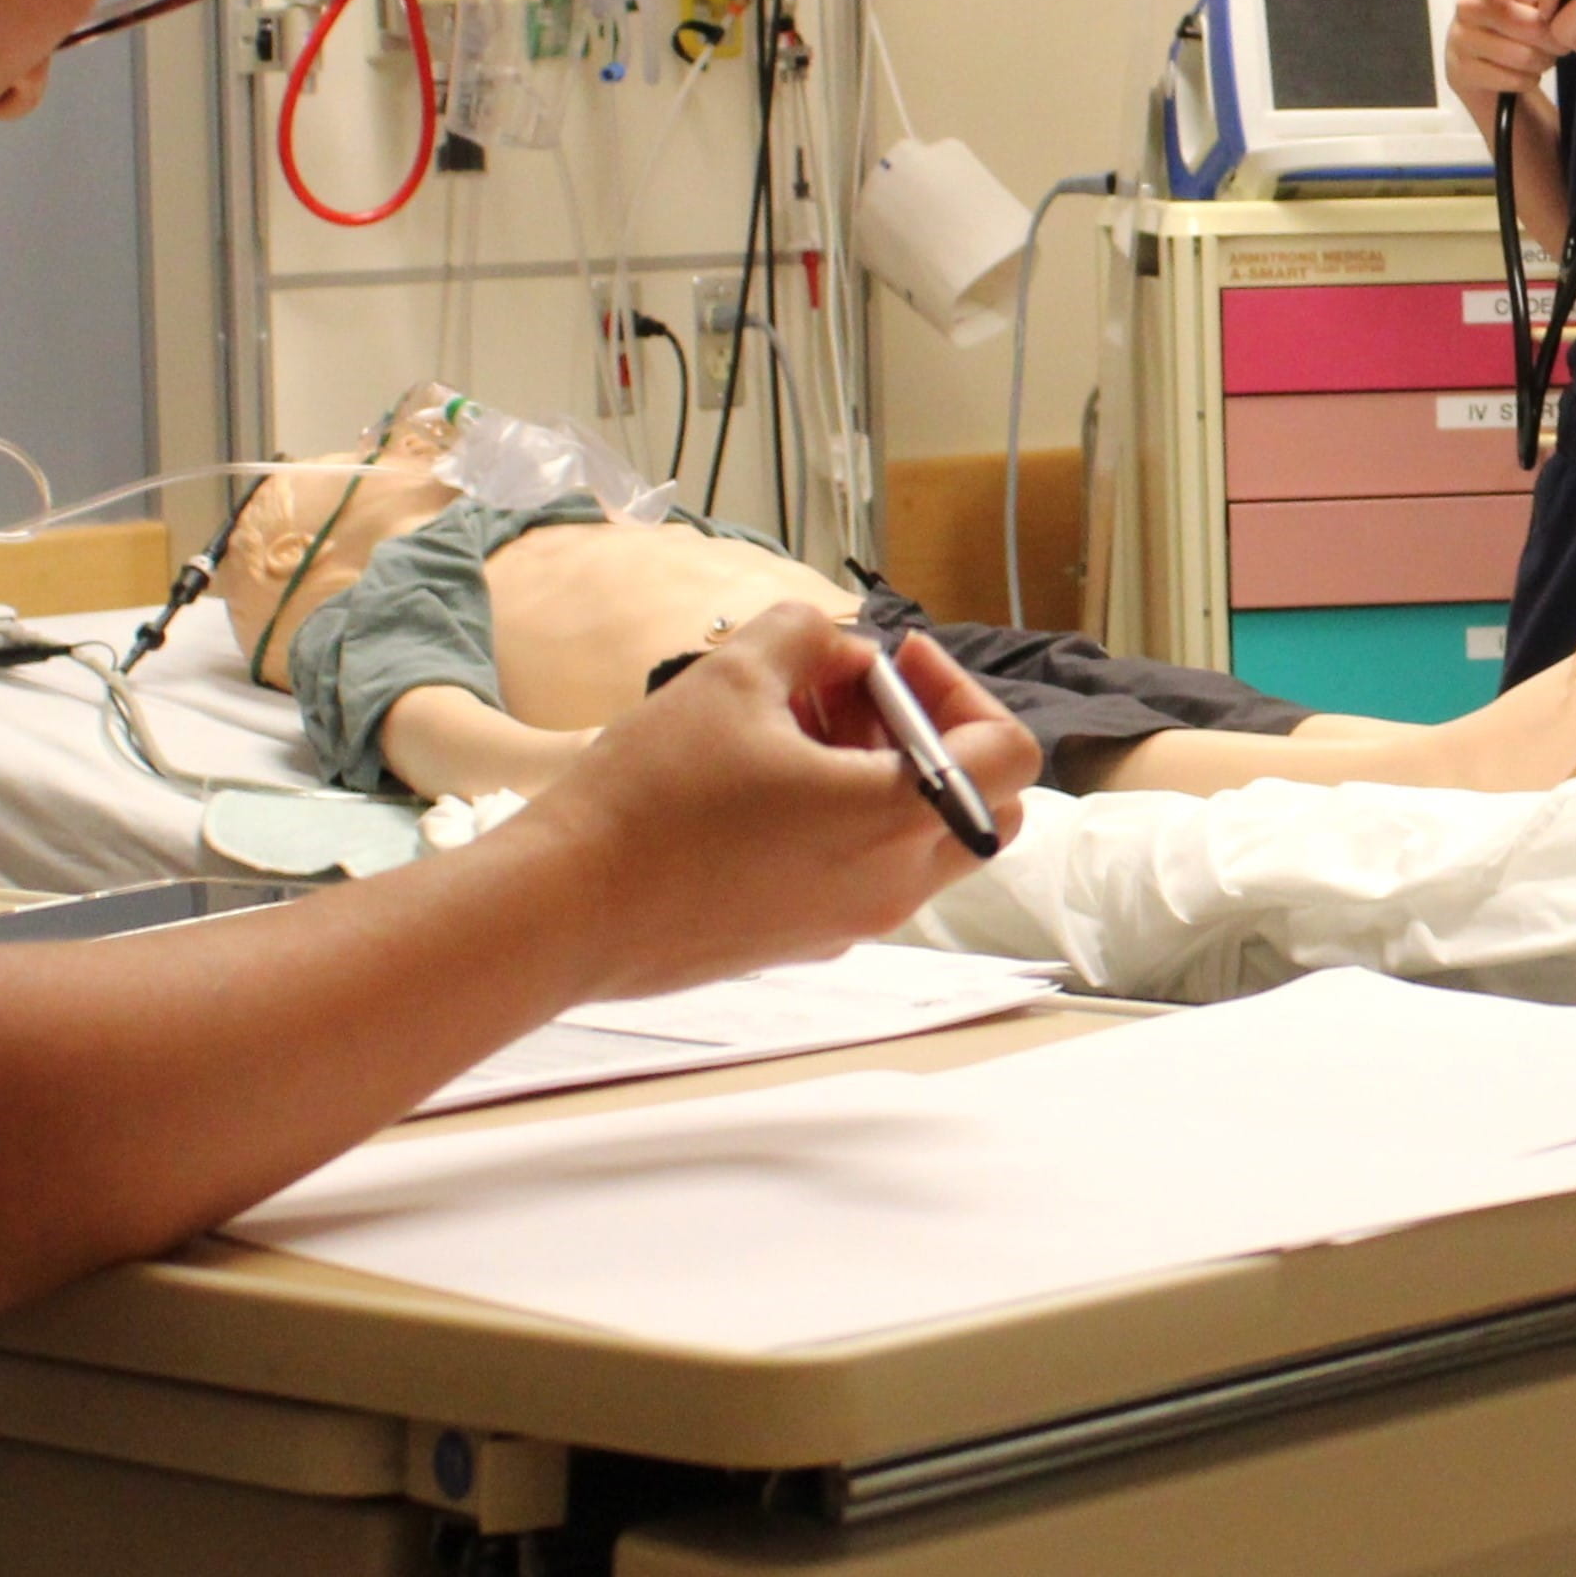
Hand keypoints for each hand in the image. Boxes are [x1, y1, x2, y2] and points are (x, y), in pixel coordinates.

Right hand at [521, 612, 1038, 997]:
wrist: (566, 908)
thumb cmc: (650, 795)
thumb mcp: (733, 673)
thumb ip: (811, 635)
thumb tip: (845, 650)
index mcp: (897, 818)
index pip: (1009, 754)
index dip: (962, 690)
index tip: (896, 664)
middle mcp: (895, 884)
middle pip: (984, 806)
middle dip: (937, 739)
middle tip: (857, 700)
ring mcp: (855, 922)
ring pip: (923, 842)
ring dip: (887, 778)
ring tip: (795, 731)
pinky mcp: (810, 941)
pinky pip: (867, 874)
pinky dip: (848, 822)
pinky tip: (765, 786)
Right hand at [1446, 0, 1565, 127]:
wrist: (1494, 81)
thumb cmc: (1520, 36)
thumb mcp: (1533, 10)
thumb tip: (1562, 2)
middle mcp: (1467, 6)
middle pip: (1516, 19)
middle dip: (1548, 37)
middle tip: (1558, 45)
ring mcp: (1459, 40)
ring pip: (1518, 53)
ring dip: (1541, 61)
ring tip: (1542, 60)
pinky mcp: (1460, 73)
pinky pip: (1510, 78)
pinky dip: (1527, 81)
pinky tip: (1523, 77)